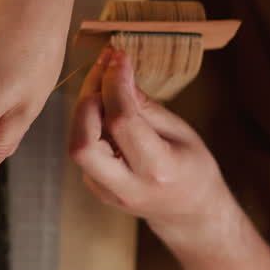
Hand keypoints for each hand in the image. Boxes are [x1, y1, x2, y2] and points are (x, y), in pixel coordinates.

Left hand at [69, 46, 232, 243]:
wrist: (189, 212)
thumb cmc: (193, 167)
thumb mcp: (181, 132)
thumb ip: (146, 107)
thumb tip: (119, 74)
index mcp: (158, 170)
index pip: (122, 123)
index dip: (115, 84)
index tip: (119, 57)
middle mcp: (127, 186)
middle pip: (83, 143)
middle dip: (87, 99)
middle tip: (104, 68)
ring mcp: (106, 192)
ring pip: (77, 144)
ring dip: (85, 106)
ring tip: (104, 79)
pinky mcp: (95, 187)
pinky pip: (83, 146)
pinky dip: (89, 120)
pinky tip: (107, 104)